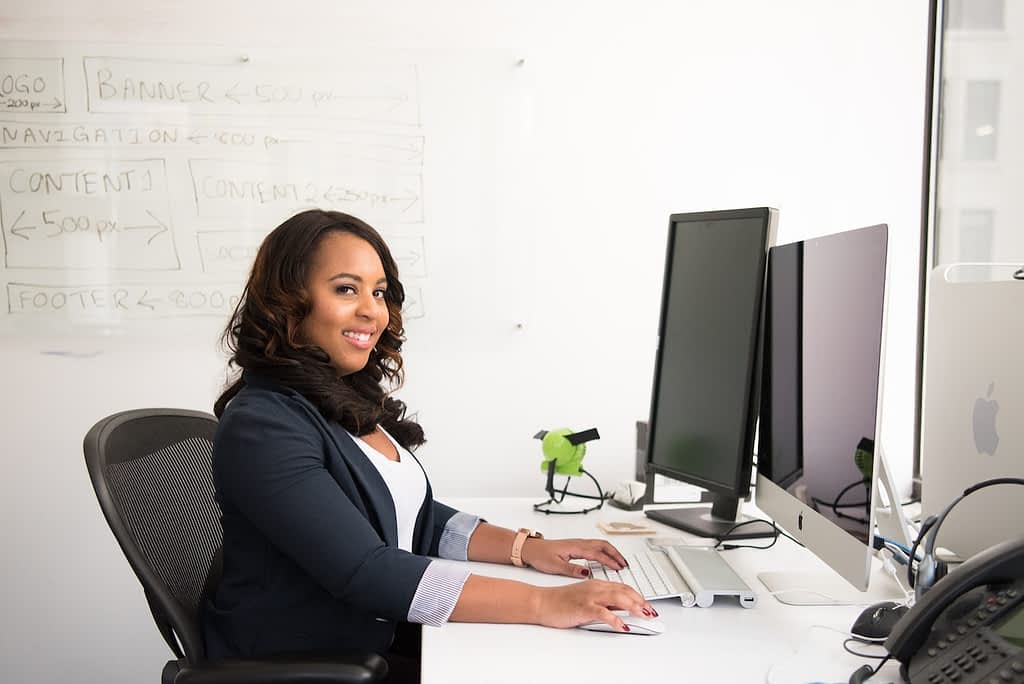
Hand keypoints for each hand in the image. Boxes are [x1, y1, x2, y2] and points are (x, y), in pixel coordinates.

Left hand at [521, 537, 626, 577]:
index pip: (598, 553)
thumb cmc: (540, 555)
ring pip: (600, 544)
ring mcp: (578, 543)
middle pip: (603, 545)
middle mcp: (578, 543)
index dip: (610, 561)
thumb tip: (586, 572)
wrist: (530, 549)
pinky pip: (595, 546)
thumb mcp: (555, 566)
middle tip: (625, 564)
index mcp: (575, 548)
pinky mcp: (575, 546)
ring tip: (619, 561)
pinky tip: (605, 558)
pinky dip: (604, 551)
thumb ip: (572, 569)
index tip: (619, 567)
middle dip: (616, 554)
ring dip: (611, 551)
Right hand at [534, 579, 657, 630]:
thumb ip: (602, 602)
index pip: (623, 587)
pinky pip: (603, 613)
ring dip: (634, 607)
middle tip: (650, 611)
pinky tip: (623, 626)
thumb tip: (618, 610)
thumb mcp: (585, 599)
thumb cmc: (560, 602)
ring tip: (643, 616)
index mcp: (596, 584)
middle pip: (624, 591)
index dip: (637, 596)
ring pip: (618, 598)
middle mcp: (595, 587)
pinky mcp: (583, 607)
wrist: (542, 602)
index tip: (646, 605)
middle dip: (640, 601)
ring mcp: (590, 596)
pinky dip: (616, 620)